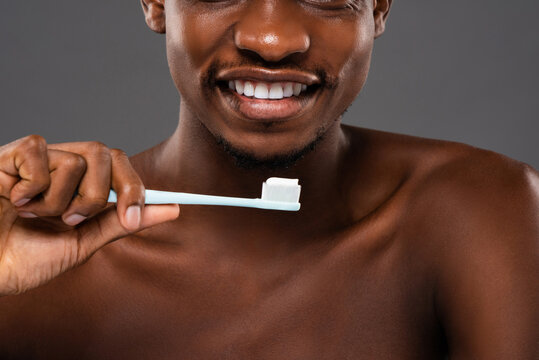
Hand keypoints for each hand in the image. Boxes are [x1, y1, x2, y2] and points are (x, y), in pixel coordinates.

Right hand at [0, 135, 178, 295]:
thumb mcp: (80, 244)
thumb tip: (170, 209)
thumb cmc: (22, 258)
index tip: (175, 207)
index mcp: (83, 188)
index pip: (121, 170)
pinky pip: (39, 152)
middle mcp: (65, 169)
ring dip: (61, 199)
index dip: (140, 186)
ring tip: (33, 215)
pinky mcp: (10, 155)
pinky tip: (14, 199)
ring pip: (78, 159)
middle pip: (108, 154)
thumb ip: (120, 224)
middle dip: (101, 194)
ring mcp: (39, 160)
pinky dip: (32, 185)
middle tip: (74, 220)